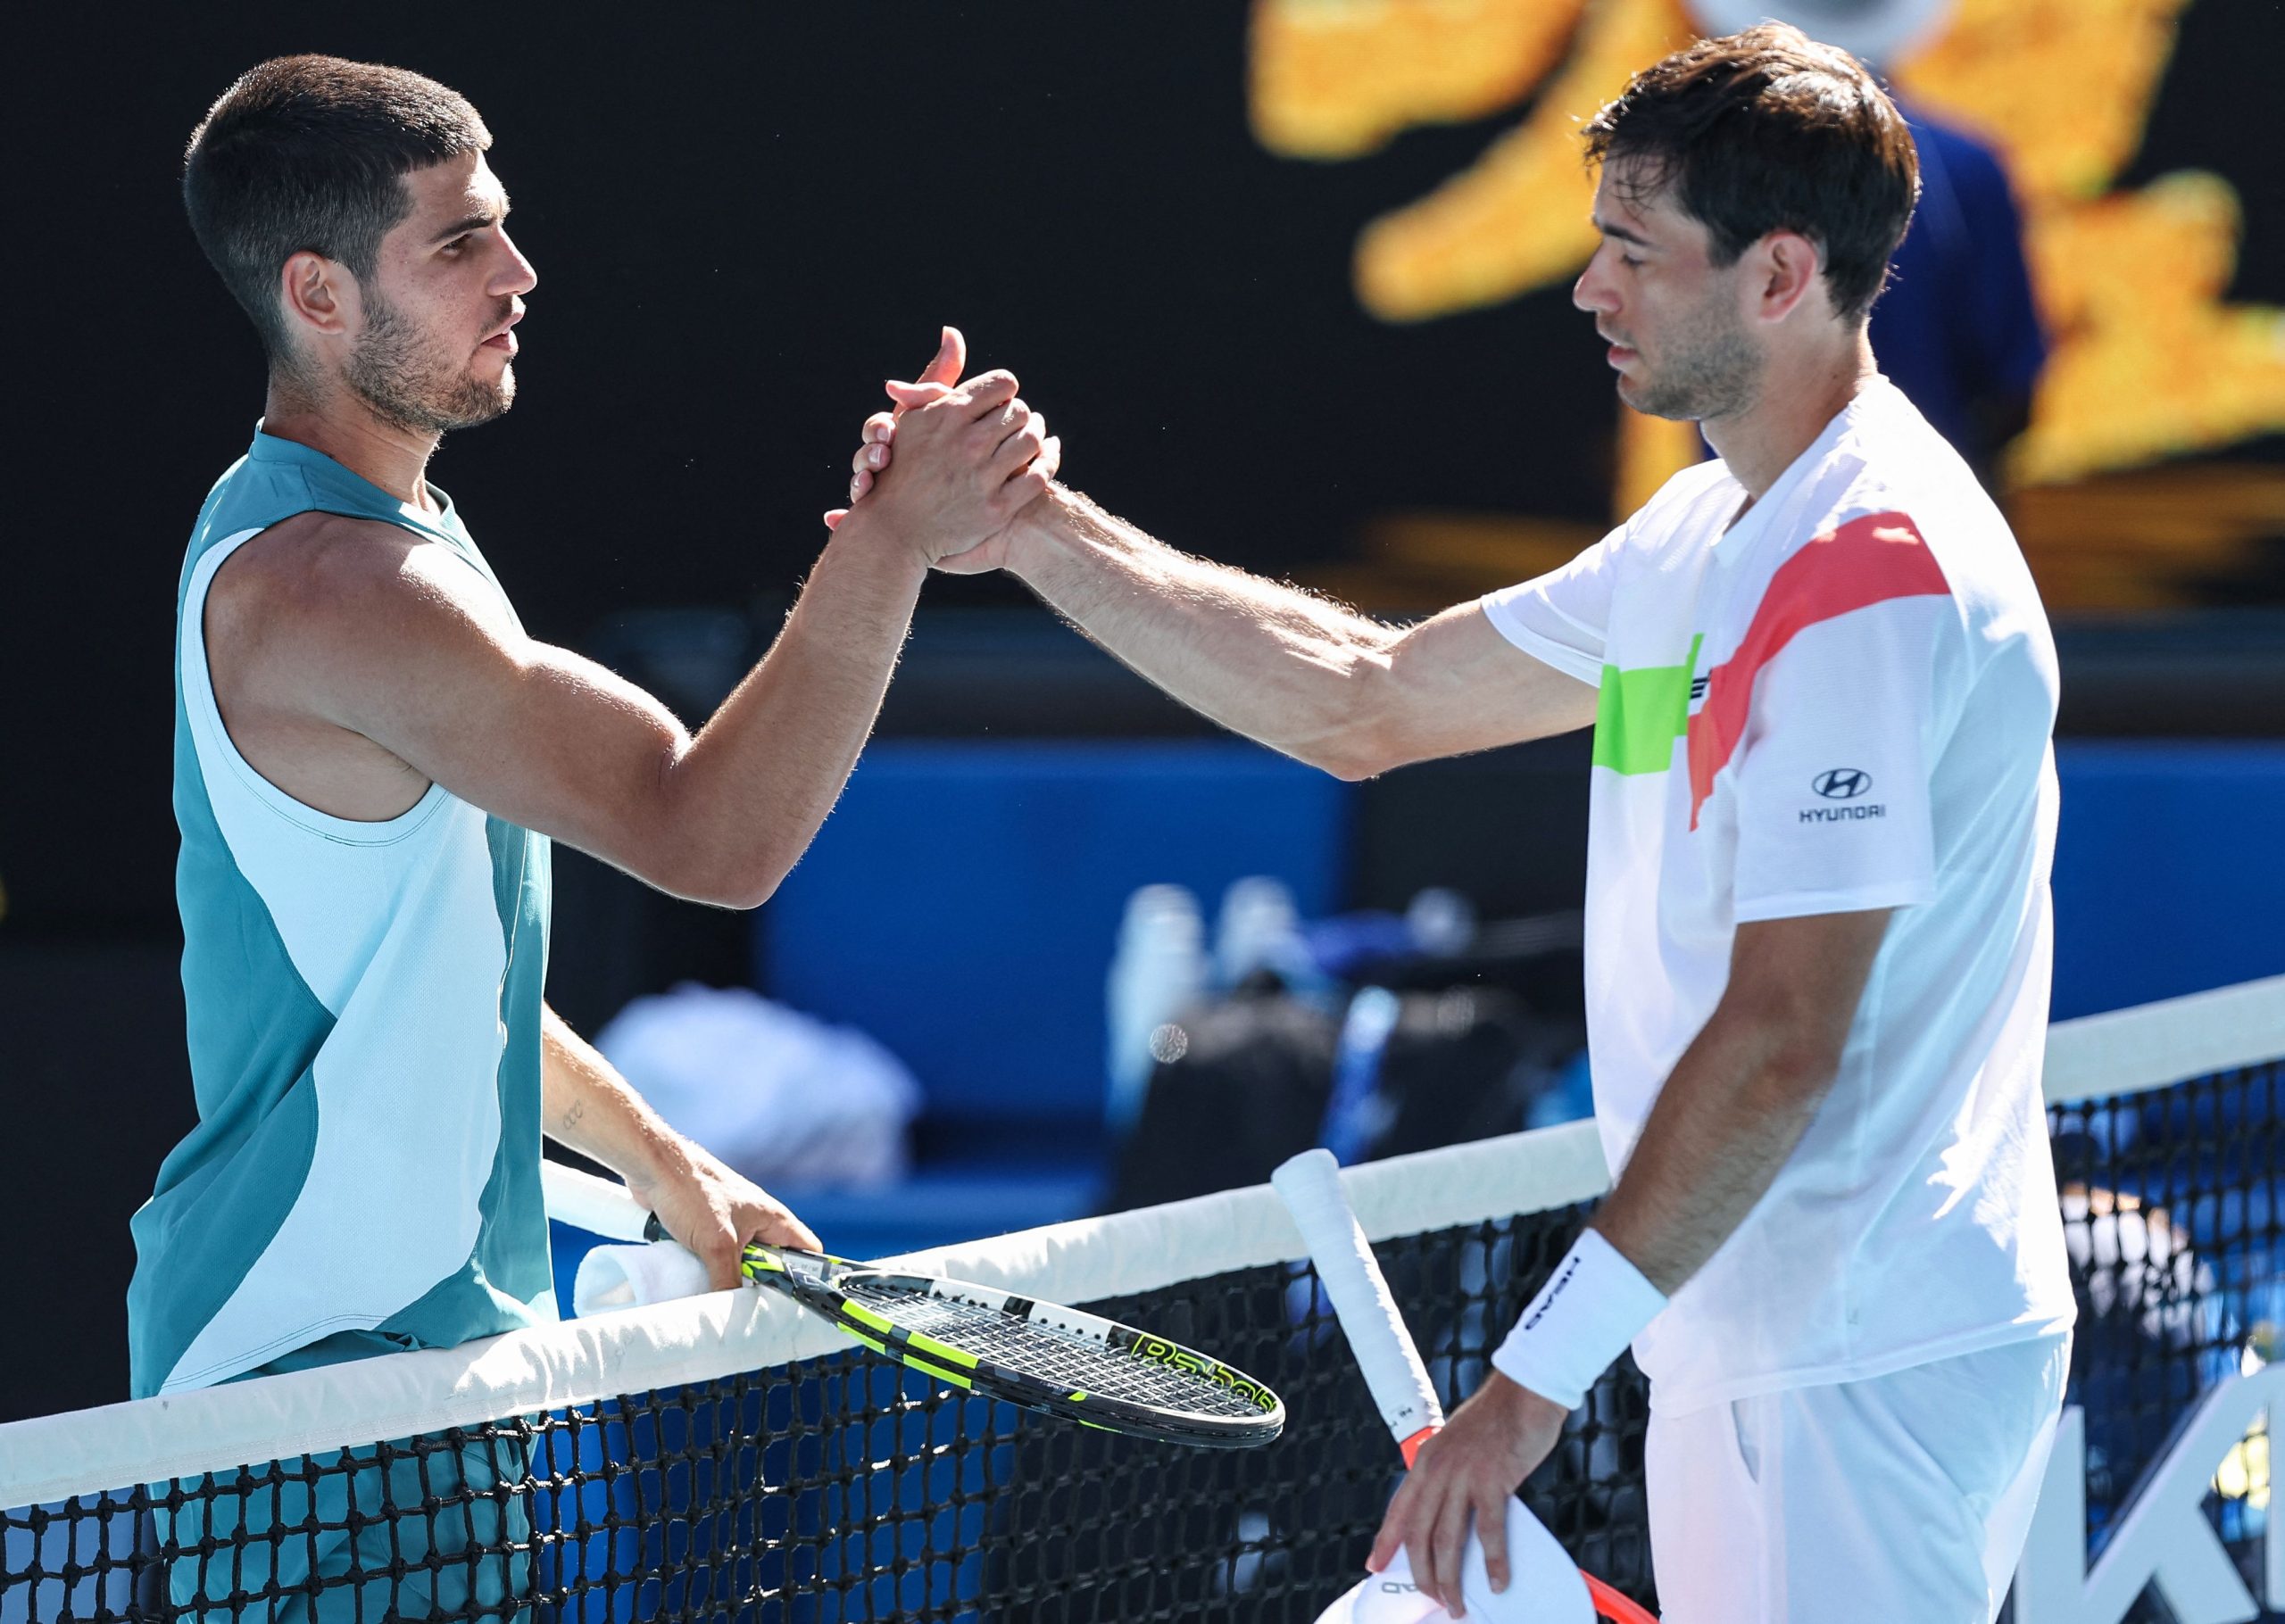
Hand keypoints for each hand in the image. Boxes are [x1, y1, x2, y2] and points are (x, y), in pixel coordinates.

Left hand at [627, 1137, 821, 1291]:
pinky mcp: (708, 1229)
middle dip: (761, 1285)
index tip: (796, 1302)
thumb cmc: (693, 1193)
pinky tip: (697, 1283)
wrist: (654, 1169)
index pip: (807, 1251)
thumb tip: (731, 1312)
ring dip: (730, 1279)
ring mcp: (732, 1225)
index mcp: (773, 1218)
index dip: (808, 1275)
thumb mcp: (717, 1244)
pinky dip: (709, 1271)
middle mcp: (757, 1222)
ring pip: (741, 1263)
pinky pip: (717, 1258)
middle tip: (751, 1308)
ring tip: (720, 1298)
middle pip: (772, 1263)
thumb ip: (728, 1279)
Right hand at [823, 328, 1061, 573]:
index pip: (1002, 384)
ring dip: (1037, 435)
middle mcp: (966, 443)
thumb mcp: (913, 415)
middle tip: (1019, 419)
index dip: (1004, 391)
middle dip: (1020, 414)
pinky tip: (1047, 456)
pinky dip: (1049, 463)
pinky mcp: (996, 509)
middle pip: (1020, 411)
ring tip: (1033, 435)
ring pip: (1033, 441)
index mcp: (947, 414)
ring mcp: (982, 478)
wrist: (895, 528)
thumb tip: (953, 331)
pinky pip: (1038, 477)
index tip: (1000, 402)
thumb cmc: (902, 466)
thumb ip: (938, 374)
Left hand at [1367, 1372, 1568, 1617]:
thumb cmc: (1499, 1418)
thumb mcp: (1461, 1446)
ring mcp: (1463, 1475)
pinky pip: (1489, 1531)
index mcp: (1427, 1460)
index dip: (1386, 1541)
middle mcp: (1438, 1469)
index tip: (1374, 1566)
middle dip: (1423, 1573)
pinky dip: (1493, 1562)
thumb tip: (1458, 1515)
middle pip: (1419, 1534)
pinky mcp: (1492, 1479)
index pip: (1399, 1509)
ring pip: (1447, 1540)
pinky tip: (1497, 1582)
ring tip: (1456, 1605)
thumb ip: (1453, 1477)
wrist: (1525, 1390)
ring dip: (1451, 1579)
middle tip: (1433, 1598)